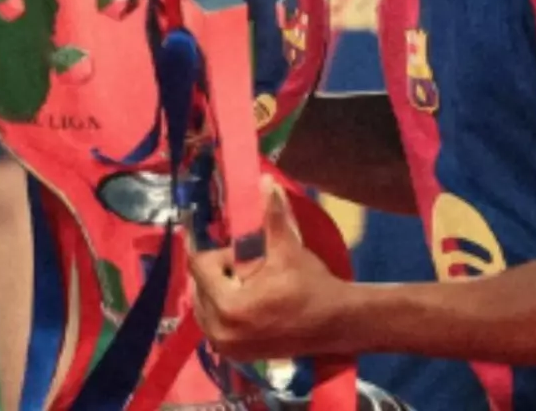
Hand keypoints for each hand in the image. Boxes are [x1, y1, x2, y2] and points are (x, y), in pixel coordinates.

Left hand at [190, 177, 347, 361]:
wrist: (335, 323)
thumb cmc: (311, 285)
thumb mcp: (289, 248)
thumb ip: (272, 216)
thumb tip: (264, 181)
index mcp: (230, 306)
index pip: (201, 268)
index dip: (211, 249)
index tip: (219, 237)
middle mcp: (220, 332)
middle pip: (199, 287)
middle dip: (218, 270)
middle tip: (243, 261)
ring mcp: (225, 347)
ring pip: (204, 305)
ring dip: (218, 288)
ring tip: (247, 279)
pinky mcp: (233, 354)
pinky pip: (213, 323)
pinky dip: (222, 307)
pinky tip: (246, 296)